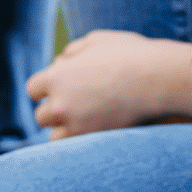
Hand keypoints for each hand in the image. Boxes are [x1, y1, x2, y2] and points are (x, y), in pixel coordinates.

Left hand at [25, 31, 191, 138]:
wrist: (158, 79)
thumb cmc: (130, 55)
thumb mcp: (96, 41)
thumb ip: (73, 52)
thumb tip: (60, 61)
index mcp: (56, 77)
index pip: (33, 89)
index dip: (46, 89)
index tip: (59, 89)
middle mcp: (60, 104)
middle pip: (42, 116)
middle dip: (55, 111)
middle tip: (73, 107)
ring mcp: (76, 126)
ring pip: (56, 137)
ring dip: (66, 131)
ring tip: (84, 123)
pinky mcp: (95, 141)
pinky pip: (77, 149)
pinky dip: (82, 143)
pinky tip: (94, 132)